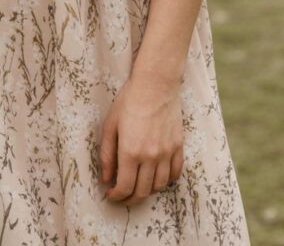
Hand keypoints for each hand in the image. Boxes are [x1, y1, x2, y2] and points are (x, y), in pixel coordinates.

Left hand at [99, 71, 183, 205]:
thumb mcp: (110, 124)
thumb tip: (106, 178)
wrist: (156, 84)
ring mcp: (166, 153)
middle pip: (142, 191)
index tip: (111, 194)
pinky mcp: (178, 146)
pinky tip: (156, 176)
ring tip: (138, 186)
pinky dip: (166, 180)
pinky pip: (175, 173)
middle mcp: (150, 157)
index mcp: (130, 152)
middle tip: (123, 196)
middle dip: (130, 199)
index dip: (116, 196)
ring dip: (147, 191)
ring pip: (159, 186)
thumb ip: (107, 154)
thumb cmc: (129, 100)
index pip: (124, 187)